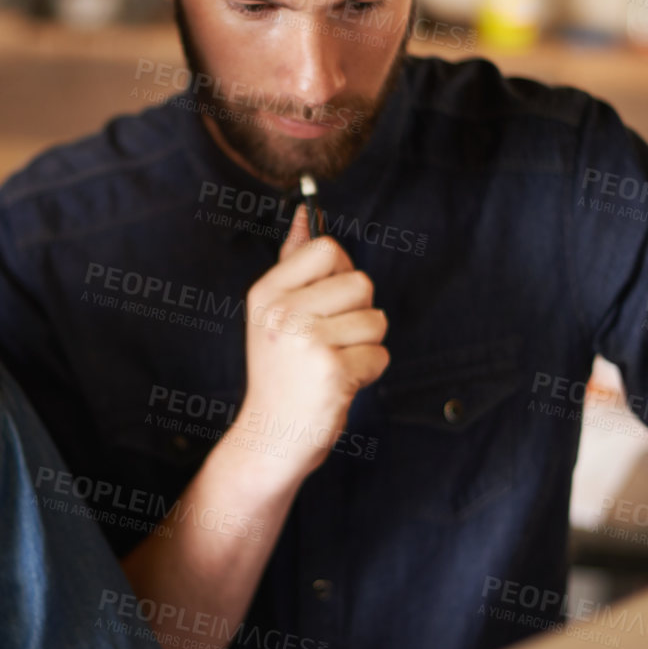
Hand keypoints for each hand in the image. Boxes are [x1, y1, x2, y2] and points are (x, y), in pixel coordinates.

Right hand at [226, 205, 388, 485]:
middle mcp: (283, 313)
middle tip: (328, 340)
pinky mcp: (333, 371)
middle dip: (358, 313)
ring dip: (365, 344)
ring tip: (332, 363)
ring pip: (375, 320)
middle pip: (360, 282)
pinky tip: (339, 383)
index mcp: (267, 292)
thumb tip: (304, 213)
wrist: (271, 435)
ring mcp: (307, 342)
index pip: (327, 248)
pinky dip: (368, 371)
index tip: (326, 301)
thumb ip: (293, 262)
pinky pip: (380, 354)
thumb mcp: (274, 313)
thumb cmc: (281, 371)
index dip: (340, 272)